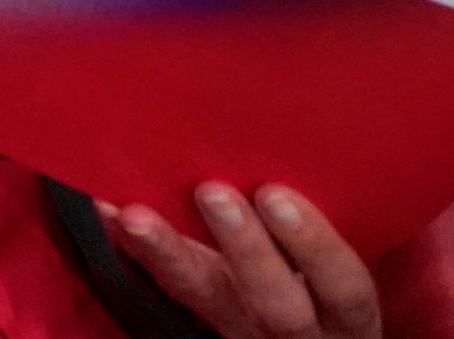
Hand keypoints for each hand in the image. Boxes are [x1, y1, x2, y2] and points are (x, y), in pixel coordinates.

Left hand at [105, 183, 379, 338]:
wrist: (306, 331)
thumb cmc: (330, 275)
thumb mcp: (342, 263)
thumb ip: (330, 219)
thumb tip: (300, 135)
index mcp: (346, 311)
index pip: (343, 286)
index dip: (314, 245)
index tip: (277, 195)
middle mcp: (298, 329)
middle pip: (276, 304)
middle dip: (244, 248)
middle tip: (211, 191)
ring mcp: (245, 328)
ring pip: (207, 299)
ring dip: (169, 253)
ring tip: (133, 212)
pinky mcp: (205, 320)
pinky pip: (166, 291)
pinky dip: (134, 250)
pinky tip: (107, 211)